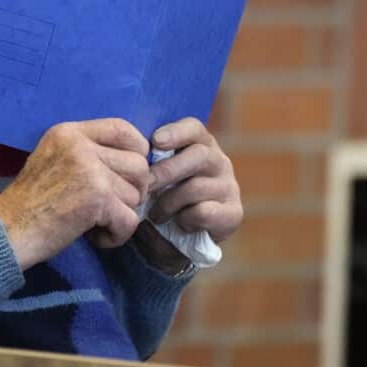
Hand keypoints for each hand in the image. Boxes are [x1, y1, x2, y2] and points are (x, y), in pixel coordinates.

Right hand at [0, 119, 151, 269]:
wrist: (8, 231)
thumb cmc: (30, 202)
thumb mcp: (54, 159)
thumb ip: (89, 153)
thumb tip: (136, 162)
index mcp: (69, 132)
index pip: (122, 128)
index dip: (137, 150)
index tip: (130, 173)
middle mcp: (81, 145)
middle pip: (138, 164)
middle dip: (133, 190)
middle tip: (112, 206)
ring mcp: (90, 170)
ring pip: (135, 194)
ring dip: (121, 215)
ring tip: (95, 223)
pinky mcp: (97, 199)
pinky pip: (130, 220)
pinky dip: (117, 235)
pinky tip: (97, 237)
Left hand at [147, 117, 242, 242]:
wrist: (181, 239)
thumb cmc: (165, 197)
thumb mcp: (158, 175)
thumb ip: (151, 161)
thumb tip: (132, 152)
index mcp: (201, 145)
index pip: (194, 128)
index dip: (176, 132)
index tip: (155, 141)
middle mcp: (220, 162)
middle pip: (199, 155)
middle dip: (167, 171)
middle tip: (146, 186)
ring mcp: (229, 187)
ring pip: (196, 187)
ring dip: (169, 203)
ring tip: (155, 214)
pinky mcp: (233, 213)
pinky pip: (204, 212)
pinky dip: (185, 219)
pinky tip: (179, 224)